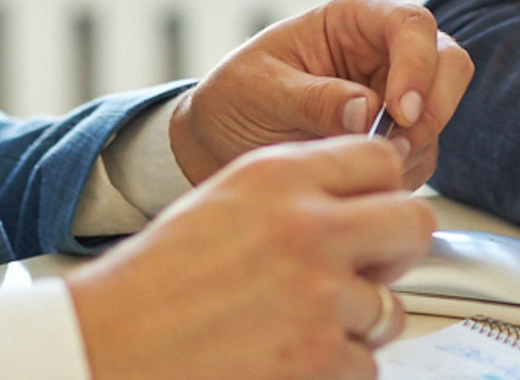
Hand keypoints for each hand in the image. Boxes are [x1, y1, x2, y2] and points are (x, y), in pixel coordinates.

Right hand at [68, 134, 434, 379]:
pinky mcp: (318, 357)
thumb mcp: (224, 202)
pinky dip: (333, 369)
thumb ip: (296, 192)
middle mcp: (307, 227)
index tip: (371, 215)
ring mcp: (318, 295)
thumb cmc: (155, 284)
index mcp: (279, 177)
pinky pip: (364, 364)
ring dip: (354, 325)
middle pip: (413, 224)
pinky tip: (285, 359)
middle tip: (365, 272)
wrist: (106, 346)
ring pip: (389, 308)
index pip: (380, 159)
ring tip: (297, 327)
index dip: (382, 192)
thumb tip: (360, 201)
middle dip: (395, 253)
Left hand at [170, 0, 474, 189]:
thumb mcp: (261, 91)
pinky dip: (404, 171)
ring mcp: (397, 92)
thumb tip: (367, 112)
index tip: (400, 112)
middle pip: (448, 62)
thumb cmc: (236, 97)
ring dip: (415, 145)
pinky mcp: (399, 135)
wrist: (220, 141)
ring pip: (443, 111)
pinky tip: (360, 177)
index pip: (410, 23)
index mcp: (354, 17)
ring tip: (360, 166)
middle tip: (396, 147)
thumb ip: (313, 99)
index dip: (417, 64)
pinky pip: (425, 152)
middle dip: (432, 107)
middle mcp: (386, 49)